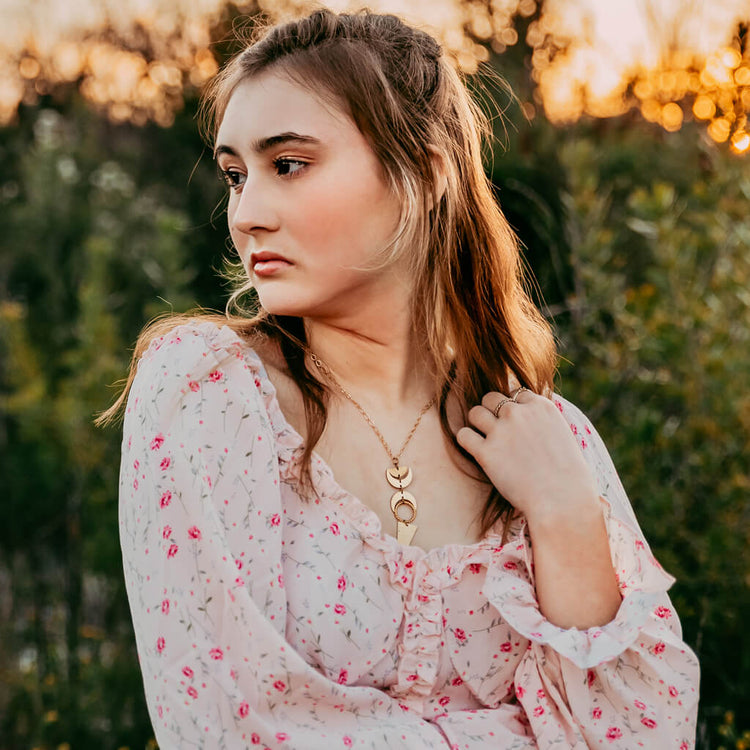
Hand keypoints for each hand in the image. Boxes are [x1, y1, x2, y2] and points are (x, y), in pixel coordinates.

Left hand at [456, 390, 599, 522]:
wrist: (563, 500)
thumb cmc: (568, 476)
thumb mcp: (563, 436)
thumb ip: (543, 422)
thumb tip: (528, 421)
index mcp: (541, 406)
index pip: (515, 393)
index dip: (513, 408)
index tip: (516, 424)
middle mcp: (518, 413)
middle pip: (491, 398)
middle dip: (492, 411)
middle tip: (497, 431)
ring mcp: (500, 431)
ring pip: (475, 413)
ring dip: (477, 424)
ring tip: (485, 440)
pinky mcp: (486, 452)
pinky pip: (464, 435)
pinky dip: (466, 441)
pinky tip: (476, 451)